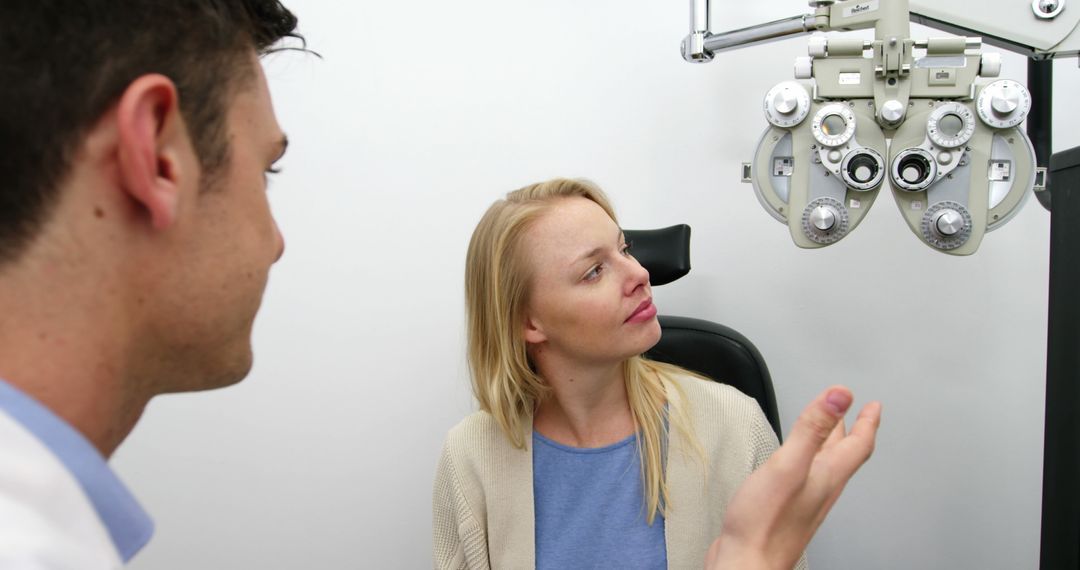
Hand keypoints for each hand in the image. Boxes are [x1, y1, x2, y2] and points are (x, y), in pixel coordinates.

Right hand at [704, 386, 881, 569]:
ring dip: (831, 446)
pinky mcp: (787, 510)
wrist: (747, 563)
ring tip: (831, 433)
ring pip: (825, 467)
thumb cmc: (765, 523)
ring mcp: (804, 502)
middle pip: (843, 455)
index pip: (858, 445)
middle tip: (857, 415)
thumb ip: (813, 428)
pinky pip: (806, 477)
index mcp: (827, 476)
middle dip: (850, 430)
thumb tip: (840, 395)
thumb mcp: (789, 465)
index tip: (872, 406)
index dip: (867, 422)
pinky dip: (808, 461)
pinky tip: (795, 464)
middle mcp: (820, 489)